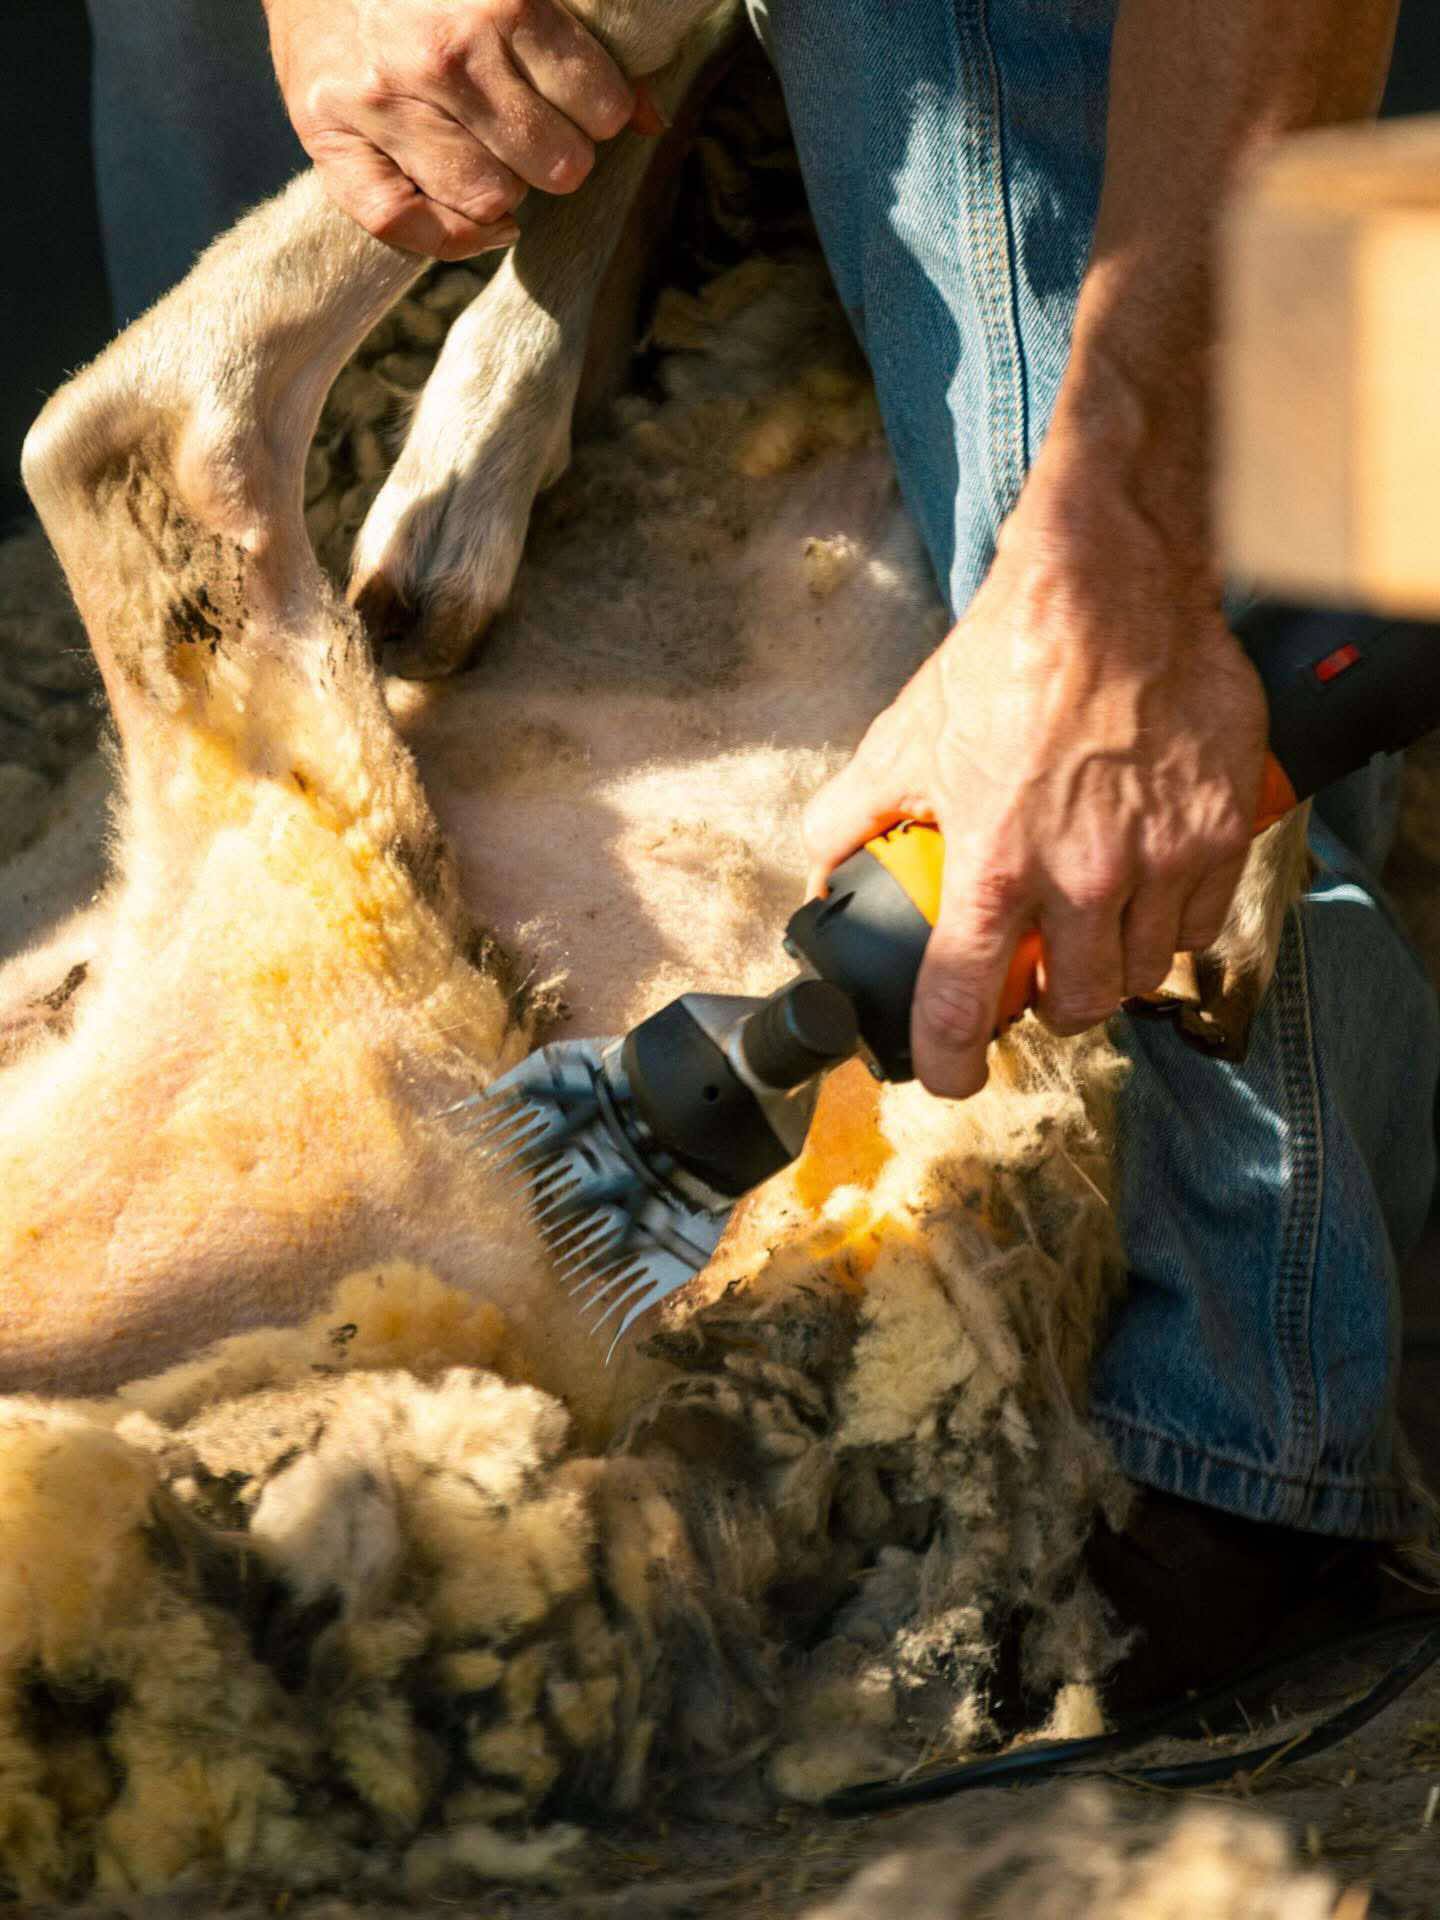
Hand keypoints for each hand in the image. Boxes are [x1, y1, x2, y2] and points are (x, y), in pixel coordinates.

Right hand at [265, 0, 659, 257]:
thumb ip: (586, 47)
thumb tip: (649, 121)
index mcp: (503, 1)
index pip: (600, 108)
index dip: (599, 116)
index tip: (578, 107)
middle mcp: (444, 52)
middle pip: (554, 165)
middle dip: (555, 158)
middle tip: (532, 136)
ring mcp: (383, 100)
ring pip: (488, 199)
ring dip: (502, 191)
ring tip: (489, 155)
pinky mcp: (332, 141)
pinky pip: (408, 226)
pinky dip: (451, 236)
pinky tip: (475, 217)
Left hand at [802, 478, 1268, 1097]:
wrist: (1111, 589)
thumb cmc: (1008, 659)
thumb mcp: (906, 737)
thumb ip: (852, 815)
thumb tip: (819, 871)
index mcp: (995, 865)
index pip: (962, 1001)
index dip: (951, 1059)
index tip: (952, 1075)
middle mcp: (1082, 877)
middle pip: (1075, 1006)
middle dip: (1052, 1007)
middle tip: (1042, 979)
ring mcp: (1160, 858)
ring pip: (1143, 973)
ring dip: (1114, 967)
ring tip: (1094, 928)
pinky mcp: (1220, 832)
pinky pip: (1200, 922)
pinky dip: (1171, 923)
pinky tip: (1147, 888)